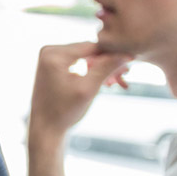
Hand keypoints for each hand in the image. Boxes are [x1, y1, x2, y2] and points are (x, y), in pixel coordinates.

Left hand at [26, 42, 131, 175]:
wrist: (44, 128)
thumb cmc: (64, 112)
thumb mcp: (88, 89)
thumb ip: (105, 68)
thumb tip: (126, 53)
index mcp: (54, 54)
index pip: (92, 47)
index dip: (114, 54)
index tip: (132, 63)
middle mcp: (49, 51)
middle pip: (89, 51)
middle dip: (108, 63)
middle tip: (126, 77)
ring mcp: (50, 57)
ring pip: (86, 57)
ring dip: (102, 68)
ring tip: (118, 82)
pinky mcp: (53, 65)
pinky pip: (79, 62)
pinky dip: (92, 71)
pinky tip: (106, 83)